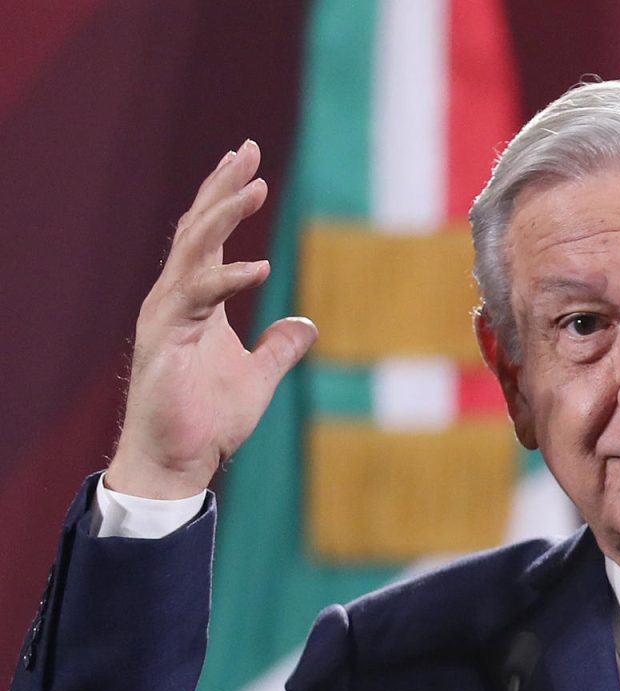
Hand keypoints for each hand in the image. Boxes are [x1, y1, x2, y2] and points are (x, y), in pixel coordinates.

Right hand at [104, 140, 316, 498]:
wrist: (177, 461)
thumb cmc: (208, 420)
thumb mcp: (259, 376)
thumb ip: (280, 347)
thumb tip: (306, 326)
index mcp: (196, 302)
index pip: (208, 237)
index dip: (225, 196)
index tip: (248, 162)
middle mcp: (175, 299)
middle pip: (197, 230)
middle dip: (221, 188)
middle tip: (247, 150)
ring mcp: (166, 317)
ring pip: (193, 252)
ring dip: (223, 217)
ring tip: (254, 187)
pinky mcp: (164, 340)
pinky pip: (198, 299)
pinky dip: (228, 280)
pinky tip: (260, 268)